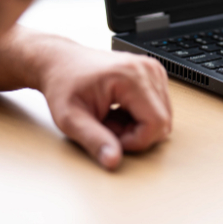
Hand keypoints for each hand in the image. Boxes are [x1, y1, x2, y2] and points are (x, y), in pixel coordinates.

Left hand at [33, 39, 171, 169]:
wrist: (60, 62)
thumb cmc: (63, 84)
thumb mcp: (70, 119)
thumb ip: (94, 141)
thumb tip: (113, 161)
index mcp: (132, 76)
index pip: (157, 123)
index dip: (136, 141)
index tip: (110, 139)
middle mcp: (148, 70)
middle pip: (163, 121)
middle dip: (136, 135)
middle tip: (107, 127)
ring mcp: (153, 70)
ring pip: (162, 117)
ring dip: (137, 127)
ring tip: (111, 118)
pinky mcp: (153, 75)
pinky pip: (158, 108)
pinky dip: (139, 118)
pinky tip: (118, 111)